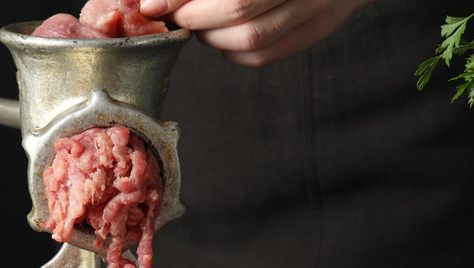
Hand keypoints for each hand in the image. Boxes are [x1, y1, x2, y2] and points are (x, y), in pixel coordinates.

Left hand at [140, 0, 372, 65]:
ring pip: (250, 39)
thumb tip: (157, 0)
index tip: (154, 5)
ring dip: (211, 37)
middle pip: (238, 10)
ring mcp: (317, 6)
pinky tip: (223, 36)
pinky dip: (232, 52)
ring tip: (199, 23)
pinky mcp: (319, 28)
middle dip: (194, 17)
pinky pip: (265, 56)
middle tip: (178, 14)